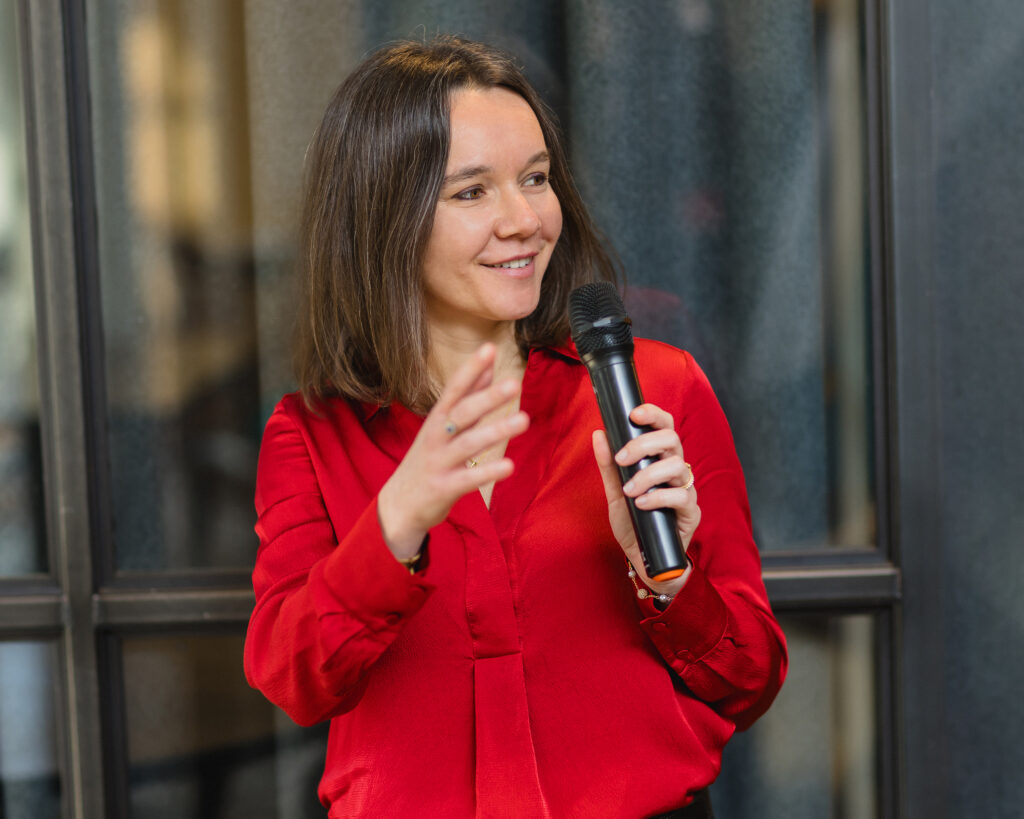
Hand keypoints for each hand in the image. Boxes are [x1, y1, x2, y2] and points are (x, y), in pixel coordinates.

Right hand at [377, 343, 528, 558]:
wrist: (398, 504)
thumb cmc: (429, 458)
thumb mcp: (443, 425)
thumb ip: (468, 397)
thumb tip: (489, 365)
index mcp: (438, 419)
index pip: (455, 389)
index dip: (471, 369)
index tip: (489, 348)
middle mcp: (436, 436)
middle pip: (463, 413)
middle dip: (487, 398)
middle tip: (514, 383)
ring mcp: (439, 462)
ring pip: (469, 444)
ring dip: (496, 431)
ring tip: (524, 420)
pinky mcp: (443, 488)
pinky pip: (468, 479)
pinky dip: (488, 472)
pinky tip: (509, 466)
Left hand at [591, 403, 699, 596]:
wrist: (644, 558)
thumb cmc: (633, 522)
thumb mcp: (614, 493)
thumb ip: (608, 466)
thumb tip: (599, 433)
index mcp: (660, 459)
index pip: (665, 427)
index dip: (653, 414)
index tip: (633, 414)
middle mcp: (676, 470)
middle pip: (672, 439)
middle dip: (644, 444)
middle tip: (622, 459)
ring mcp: (686, 490)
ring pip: (677, 466)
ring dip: (647, 475)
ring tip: (629, 490)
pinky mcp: (691, 512)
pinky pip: (681, 496)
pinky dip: (657, 497)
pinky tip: (641, 504)